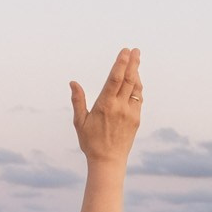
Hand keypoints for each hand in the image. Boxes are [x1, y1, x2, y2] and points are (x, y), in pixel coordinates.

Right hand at [70, 47, 141, 165]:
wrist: (108, 161)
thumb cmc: (90, 142)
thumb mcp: (79, 122)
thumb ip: (78, 100)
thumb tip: (73, 83)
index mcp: (105, 105)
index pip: (115, 79)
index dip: (121, 63)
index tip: (125, 51)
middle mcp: (120, 107)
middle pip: (129, 80)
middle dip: (133, 63)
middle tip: (136, 49)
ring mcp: (130, 113)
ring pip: (136, 88)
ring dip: (137, 73)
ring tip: (136, 60)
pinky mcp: (136, 119)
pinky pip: (138, 98)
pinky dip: (137, 87)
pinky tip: (136, 81)